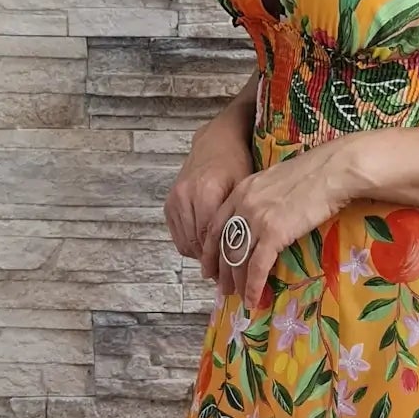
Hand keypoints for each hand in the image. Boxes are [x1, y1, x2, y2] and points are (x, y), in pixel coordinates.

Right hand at [165, 107, 254, 263]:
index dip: (222, 259)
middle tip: (228, 276)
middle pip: (197, 243)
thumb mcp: (246, 188)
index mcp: (207, 192)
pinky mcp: (168, 204)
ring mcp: (174, 200)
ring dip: (201, 256)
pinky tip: (206, 246)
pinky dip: (191, 246)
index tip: (234, 274)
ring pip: (186, 243)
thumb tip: (249, 252)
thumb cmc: (237, 163)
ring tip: (219, 263)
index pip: (211, 238)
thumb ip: (242, 218)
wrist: (215, 142)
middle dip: (212, 262)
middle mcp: (186, 196)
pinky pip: (177, 236)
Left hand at [200, 138, 364, 312]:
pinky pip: (257, 267)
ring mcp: (257, 219)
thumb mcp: (276, 181)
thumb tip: (264, 216)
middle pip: (222, 245)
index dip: (210, 249)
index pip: (215, 225)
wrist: (333, 170)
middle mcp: (243, 205)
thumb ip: (262, 198)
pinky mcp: (274, 233)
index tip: (211, 265)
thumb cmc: (315, 173)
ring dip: (237, 283)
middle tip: (223, 288)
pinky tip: (253, 299)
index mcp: (242, 191)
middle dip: (221, 271)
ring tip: (239, 297)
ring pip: (237, 259)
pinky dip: (253, 287)